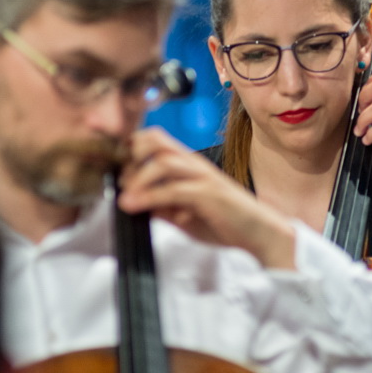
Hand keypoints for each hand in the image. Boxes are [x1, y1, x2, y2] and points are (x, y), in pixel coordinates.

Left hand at [117, 128, 295, 268]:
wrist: (260, 233)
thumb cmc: (226, 221)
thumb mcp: (186, 213)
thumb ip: (162, 205)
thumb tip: (134, 203)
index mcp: (189, 164)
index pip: (154, 139)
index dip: (129, 147)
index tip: (111, 164)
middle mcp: (194, 163)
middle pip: (155, 140)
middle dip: (129, 156)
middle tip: (117, 178)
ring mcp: (202, 177)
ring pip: (161, 162)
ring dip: (136, 178)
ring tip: (123, 196)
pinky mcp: (208, 194)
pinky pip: (172, 190)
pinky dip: (148, 197)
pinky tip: (132, 206)